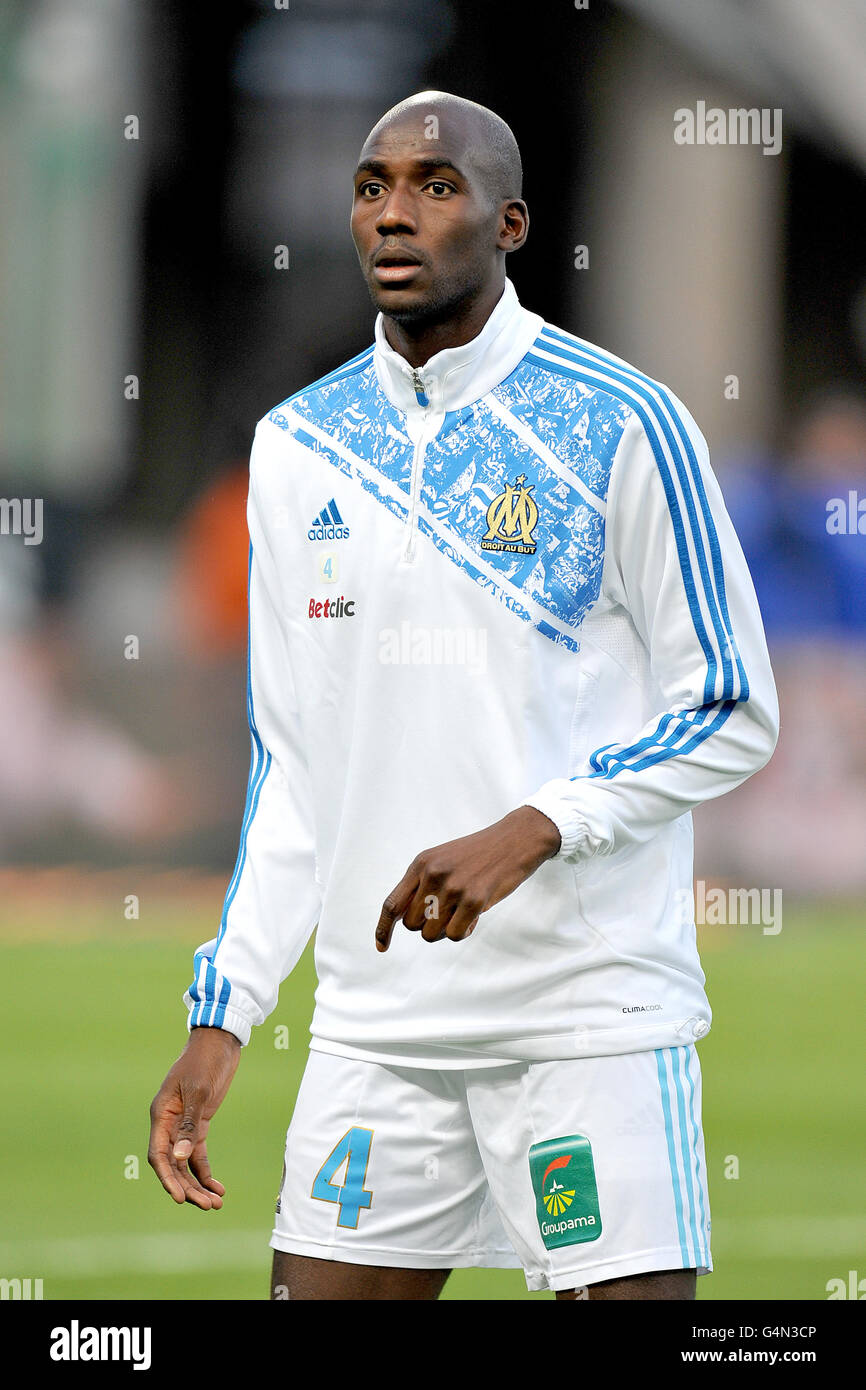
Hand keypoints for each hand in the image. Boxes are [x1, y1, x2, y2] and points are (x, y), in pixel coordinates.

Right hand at [148, 1026, 240, 1208]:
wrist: (219, 1041)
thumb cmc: (205, 1061)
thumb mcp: (199, 1091)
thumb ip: (190, 1125)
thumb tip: (180, 1157)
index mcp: (162, 1115)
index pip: (159, 1155)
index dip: (168, 1178)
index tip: (180, 1198)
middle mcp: (169, 1123)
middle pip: (173, 1165)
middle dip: (188, 1187)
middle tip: (208, 1206)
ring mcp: (183, 1124)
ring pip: (185, 1163)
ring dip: (198, 1184)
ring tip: (216, 1203)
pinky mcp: (199, 1123)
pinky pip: (198, 1153)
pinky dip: (205, 1171)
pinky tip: (218, 1187)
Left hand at [375, 805, 560, 951]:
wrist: (514, 840)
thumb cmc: (478, 854)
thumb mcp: (442, 859)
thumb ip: (421, 885)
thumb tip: (405, 920)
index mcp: (421, 864)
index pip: (392, 904)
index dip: (384, 929)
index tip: (382, 947)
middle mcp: (433, 874)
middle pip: (412, 924)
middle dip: (427, 926)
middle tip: (448, 914)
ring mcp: (453, 887)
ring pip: (431, 933)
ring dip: (445, 930)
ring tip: (462, 912)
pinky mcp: (474, 899)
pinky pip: (455, 935)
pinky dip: (464, 931)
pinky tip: (475, 916)